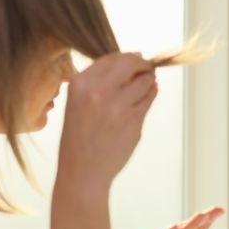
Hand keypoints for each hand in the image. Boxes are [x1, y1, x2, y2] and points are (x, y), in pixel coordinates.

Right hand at [56, 52, 156, 197]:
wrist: (83, 171)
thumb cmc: (79, 138)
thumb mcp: (76, 103)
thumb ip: (98, 82)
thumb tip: (129, 61)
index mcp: (80, 84)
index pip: (111, 57)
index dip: (127, 57)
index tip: (135, 59)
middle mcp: (98, 92)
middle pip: (131, 63)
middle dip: (142, 64)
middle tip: (147, 68)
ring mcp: (118, 106)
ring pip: (145, 80)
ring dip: (149, 79)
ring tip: (148, 82)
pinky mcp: (134, 121)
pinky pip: (149, 99)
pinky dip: (151, 93)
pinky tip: (150, 93)